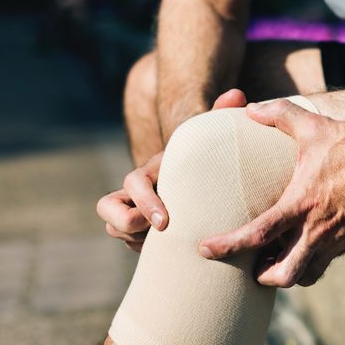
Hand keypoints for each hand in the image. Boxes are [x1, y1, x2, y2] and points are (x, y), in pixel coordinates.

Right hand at [97, 89, 249, 250]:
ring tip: (169, 241)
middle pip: (107, 208)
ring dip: (136, 239)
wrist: (205, 182)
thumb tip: (237, 94)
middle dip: (127, 223)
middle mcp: (137, 190)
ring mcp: (135, 211)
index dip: (144, 202)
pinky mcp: (140, 231)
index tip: (165, 222)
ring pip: (116, 228)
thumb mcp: (213, 141)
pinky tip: (174, 250)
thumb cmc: (210, 160)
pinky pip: (131, 244)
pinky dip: (146, 249)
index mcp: (153, 171)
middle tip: (161, 233)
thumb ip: (221, 117)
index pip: (132, 184)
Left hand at [199, 99, 344, 287]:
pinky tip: (306, 246)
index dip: (227, 246)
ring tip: (276, 260)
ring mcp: (339, 240)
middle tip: (250, 265)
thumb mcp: (315, 126)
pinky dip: (311, 263)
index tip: (205, 250)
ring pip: (306, 276)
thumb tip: (250, 108)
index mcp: (302, 203)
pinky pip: (327, 263)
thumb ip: (279, 114)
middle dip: (262, 277)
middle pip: (283, 275)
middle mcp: (318, 230)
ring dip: (287, 274)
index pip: (257, 235)